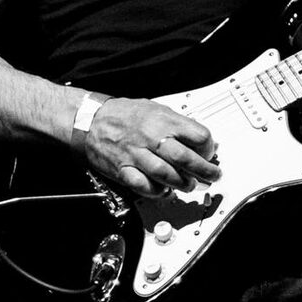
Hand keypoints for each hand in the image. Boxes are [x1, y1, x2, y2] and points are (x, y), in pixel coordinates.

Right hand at [81, 97, 220, 197]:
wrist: (90, 120)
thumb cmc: (123, 114)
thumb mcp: (155, 109)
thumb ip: (178, 124)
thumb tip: (200, 139)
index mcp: (162, 120)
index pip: (198, 135)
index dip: (208, 148)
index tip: (209, 153)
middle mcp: (151, 137)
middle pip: (185, 158)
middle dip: (204, 171)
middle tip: (211, 176)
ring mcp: (136, 155)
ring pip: (167, 175)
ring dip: (183, 184)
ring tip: (189, 185)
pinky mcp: (124, 170)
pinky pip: (144, 186)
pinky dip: (158, 191)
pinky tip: (164, 190)